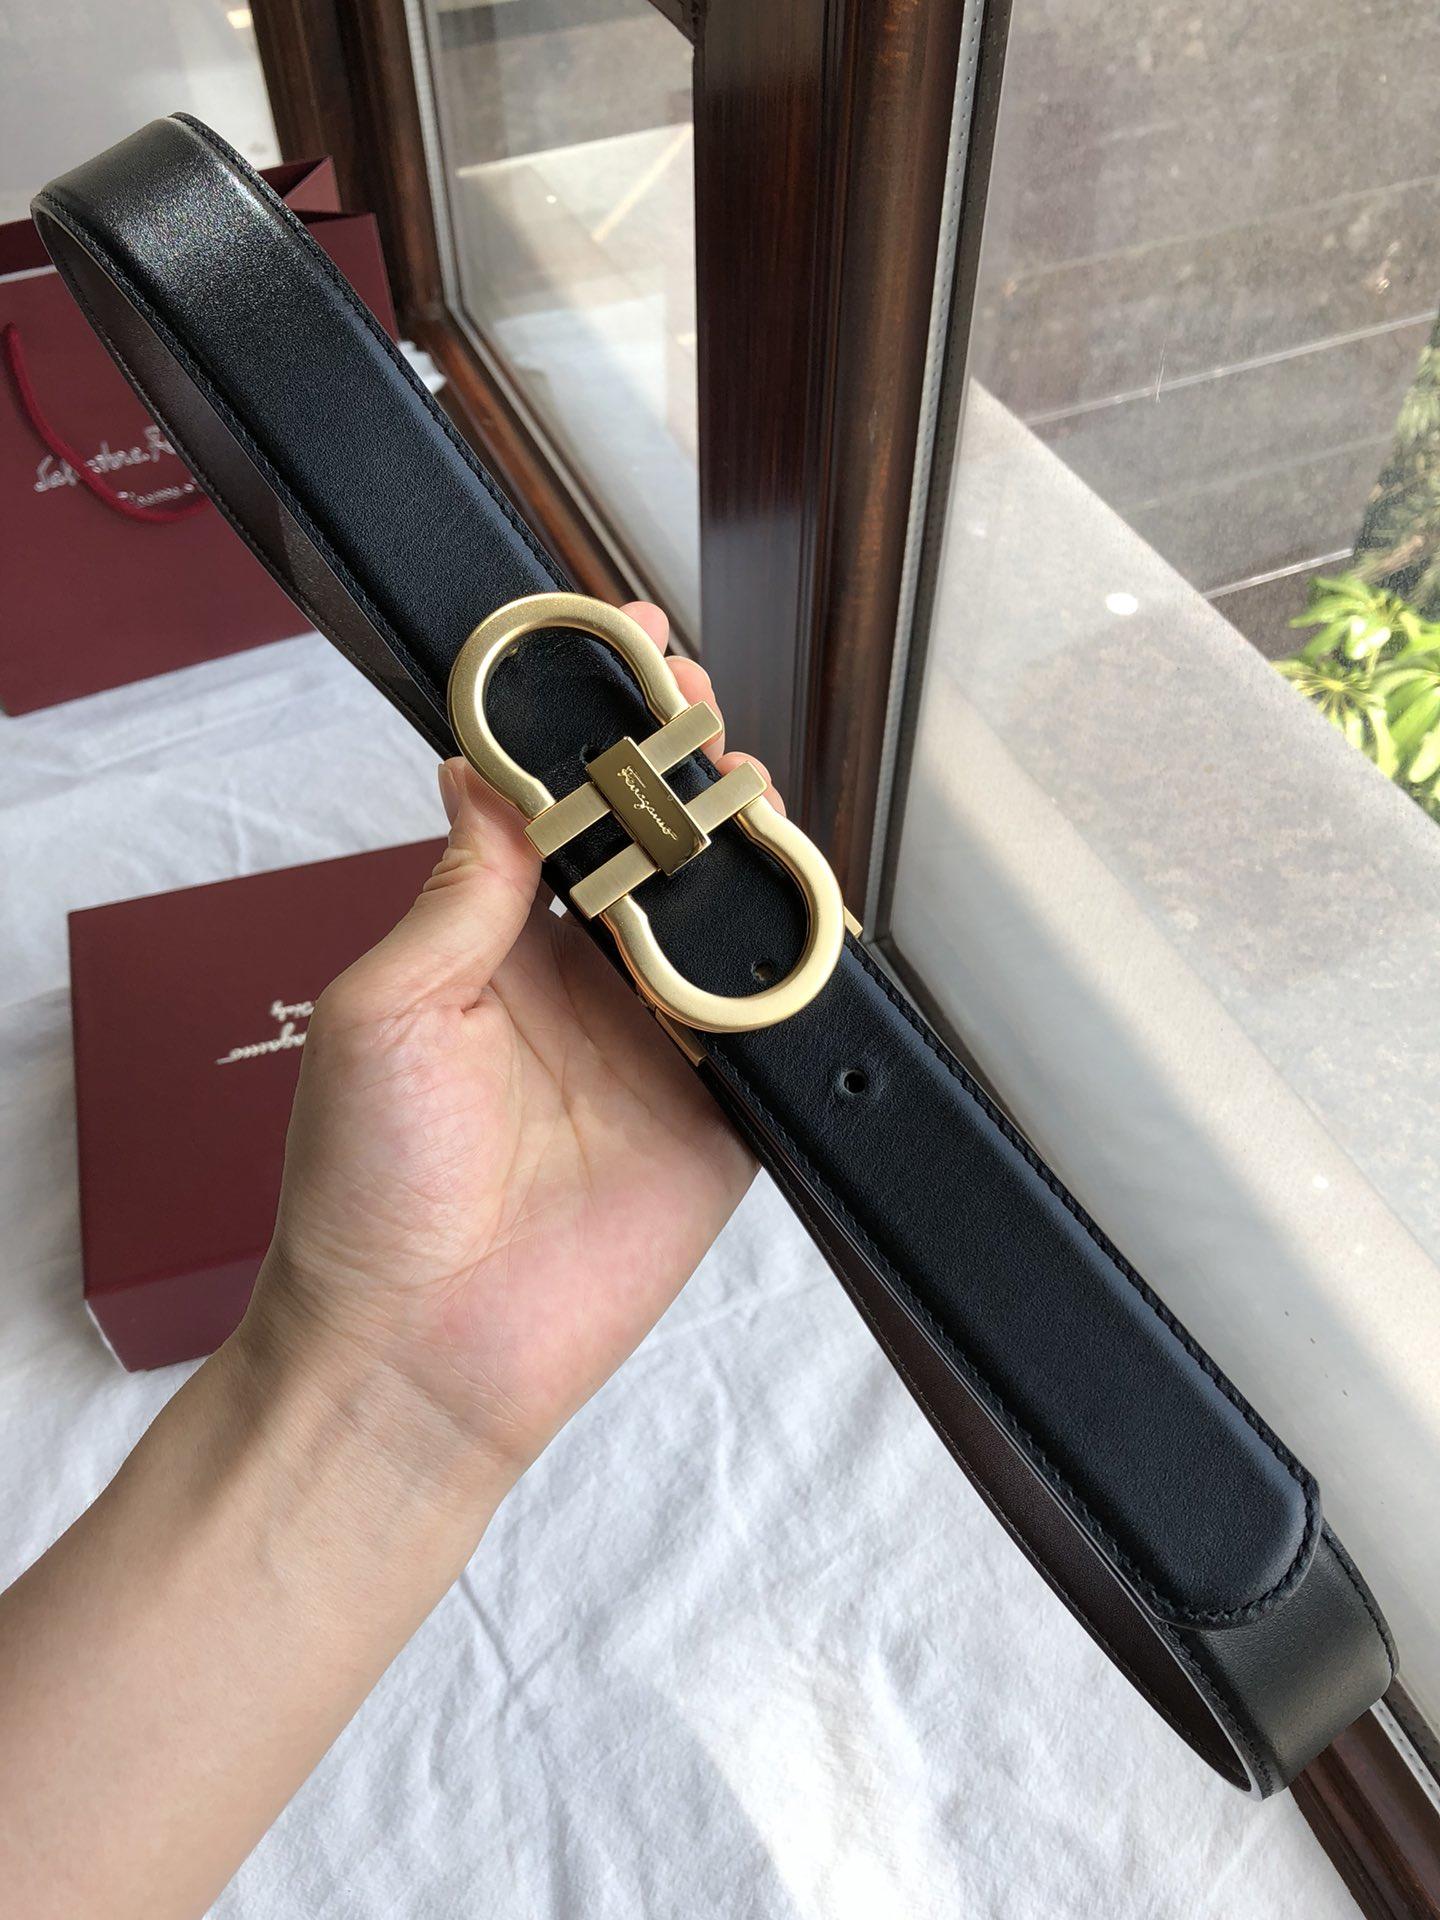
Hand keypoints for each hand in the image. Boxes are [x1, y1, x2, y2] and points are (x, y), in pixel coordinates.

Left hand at [245, 603, 775, 1502]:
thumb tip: (483, 772)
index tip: (616, 655)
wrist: (423, 1355)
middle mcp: (580, 985)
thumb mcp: (384, 1014)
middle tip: (694, 702)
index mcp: (490, 947)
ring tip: (746, 785)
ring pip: (722, 921)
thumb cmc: (368, 1193)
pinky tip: (798, 908)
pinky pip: (775, 1029)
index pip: (554, 810)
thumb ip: (453, 894)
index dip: (588, 732)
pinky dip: (794, 971)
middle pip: (653, 847)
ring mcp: (656, 1049)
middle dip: (680, 765)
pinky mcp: (720, 1119)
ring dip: (742, 847)